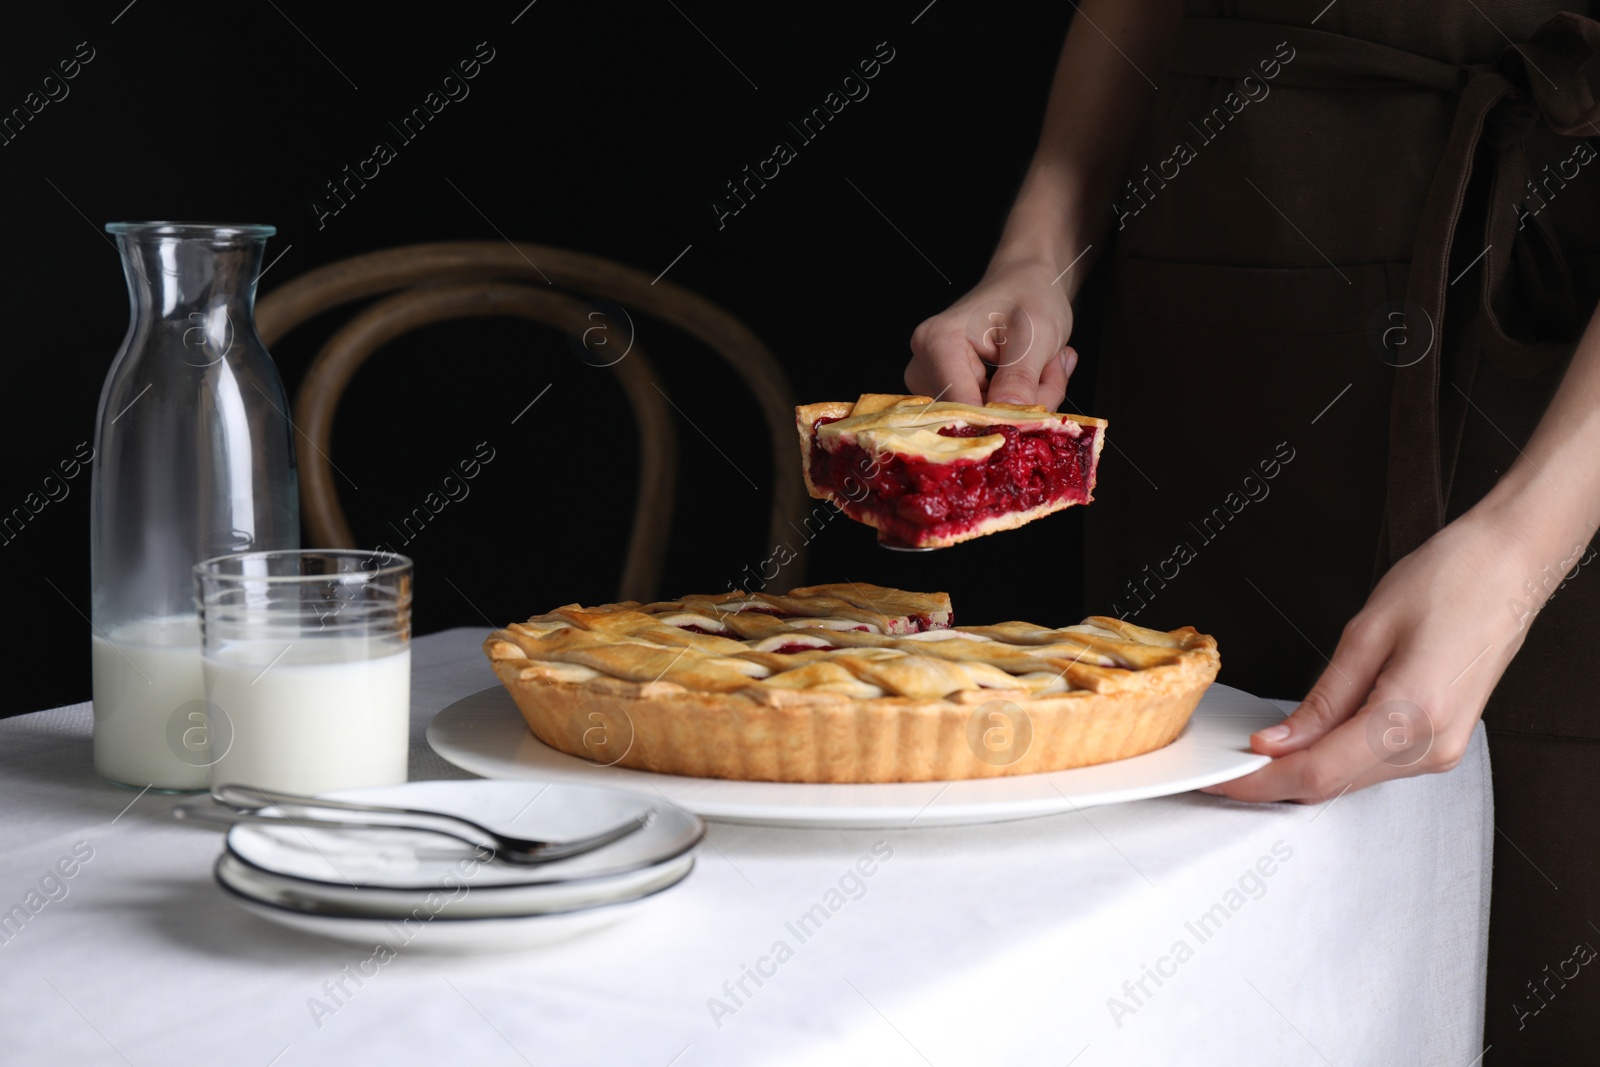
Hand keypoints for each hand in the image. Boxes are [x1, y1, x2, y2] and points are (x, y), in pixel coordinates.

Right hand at [906, 260, 1077, 408]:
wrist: (1027, 282)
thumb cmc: (1030, 295)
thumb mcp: (1036, 332)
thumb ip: (1020, 377)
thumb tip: (1007, 418)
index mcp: (937, 343)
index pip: (962, 405)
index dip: (1002, 418)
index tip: (1039, 410)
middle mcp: (923, 364)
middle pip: (972, 415)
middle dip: (1021, 405)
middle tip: (1052, 371)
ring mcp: (931, 380)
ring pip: (983, 419)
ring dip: (1024, 403)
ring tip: (1044, 368)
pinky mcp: (947, 391)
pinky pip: (985, 416)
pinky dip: (1018, 403)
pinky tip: (1032, 375)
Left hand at [1200, 506, 1551, 802]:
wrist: (1511, 565)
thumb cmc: (1450, 580)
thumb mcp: (1366, 632)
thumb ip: (1321, 698)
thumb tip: (1277, 742)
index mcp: (1411, 715)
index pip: (1316, 772)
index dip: (1258, 782)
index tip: (1219, 777)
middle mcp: (1433, 746)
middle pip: (1333, 785)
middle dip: (1272, 779)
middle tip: (1224, 763)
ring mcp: (1443, 751)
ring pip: (1352, 781)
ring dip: (1302, 770)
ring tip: (1256, 749)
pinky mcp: (1444, 744)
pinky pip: (1375, 765)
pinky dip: (1334, 758)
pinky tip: (1305, 738)